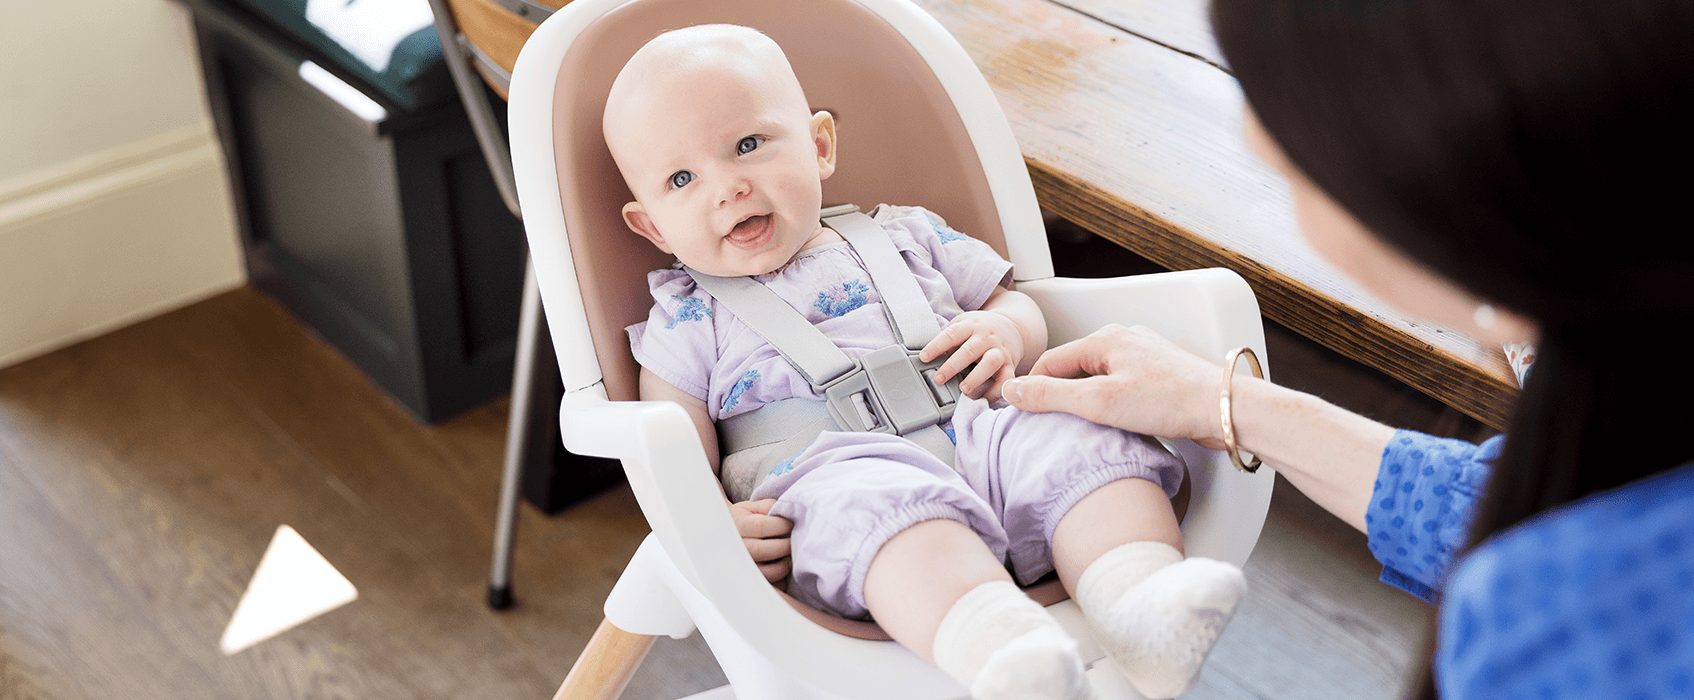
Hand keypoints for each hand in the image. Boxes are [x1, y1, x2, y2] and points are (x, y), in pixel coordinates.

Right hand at [728, 498, 792, 583]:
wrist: (727, 534)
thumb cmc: (746, 519)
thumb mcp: (753, 507)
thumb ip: (770, 506)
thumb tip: (789, 515)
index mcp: (737, 526)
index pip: (760, 526)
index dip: (781, 525)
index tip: (789, 524)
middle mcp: (736, 548)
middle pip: (762, 550)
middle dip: (785, 545)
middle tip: (793, 540)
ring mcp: (742, 568)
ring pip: (768, 572)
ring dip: (785, 563)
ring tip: (789, 554)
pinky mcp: (751, 582)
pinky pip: (773, 585)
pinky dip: (782, 579)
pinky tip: (781, 566)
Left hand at [919, 310, 1025, 400]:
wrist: (1013, 327)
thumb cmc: (980, 329)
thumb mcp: (964, 324)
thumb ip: (951, 339)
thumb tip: (931, 359)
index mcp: (970, 326)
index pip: (952, 334)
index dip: (937, 346)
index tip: (923, 358)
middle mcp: (986, 338)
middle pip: (969, 351)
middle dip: (952, 366)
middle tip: (938, 379)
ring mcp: (999, 351)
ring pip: (990, 363)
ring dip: (976, 377)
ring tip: (964, 390)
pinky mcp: (1010, 364)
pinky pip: (1006, 379)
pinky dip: (997, 391)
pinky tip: (984, 399)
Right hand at [1001, 324, 1227, 447]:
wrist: (1222, 408)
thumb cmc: (1168, 401)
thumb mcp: (1097, 402)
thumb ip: (1049, 396)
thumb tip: (1013, 391)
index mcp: (1104, 338)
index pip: (1050, 361)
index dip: (1032, 388)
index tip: (1022, 413)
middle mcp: (1124, 339)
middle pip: (1074, 367)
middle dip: (1060, 393)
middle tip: (1052, 424)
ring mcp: (1144, 355)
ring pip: (1098, 376)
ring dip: (1087, 399)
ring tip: (1085, 426)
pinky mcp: (1159, 373)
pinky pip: (1120, 384)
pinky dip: (1110, 401)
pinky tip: (1116, 422)